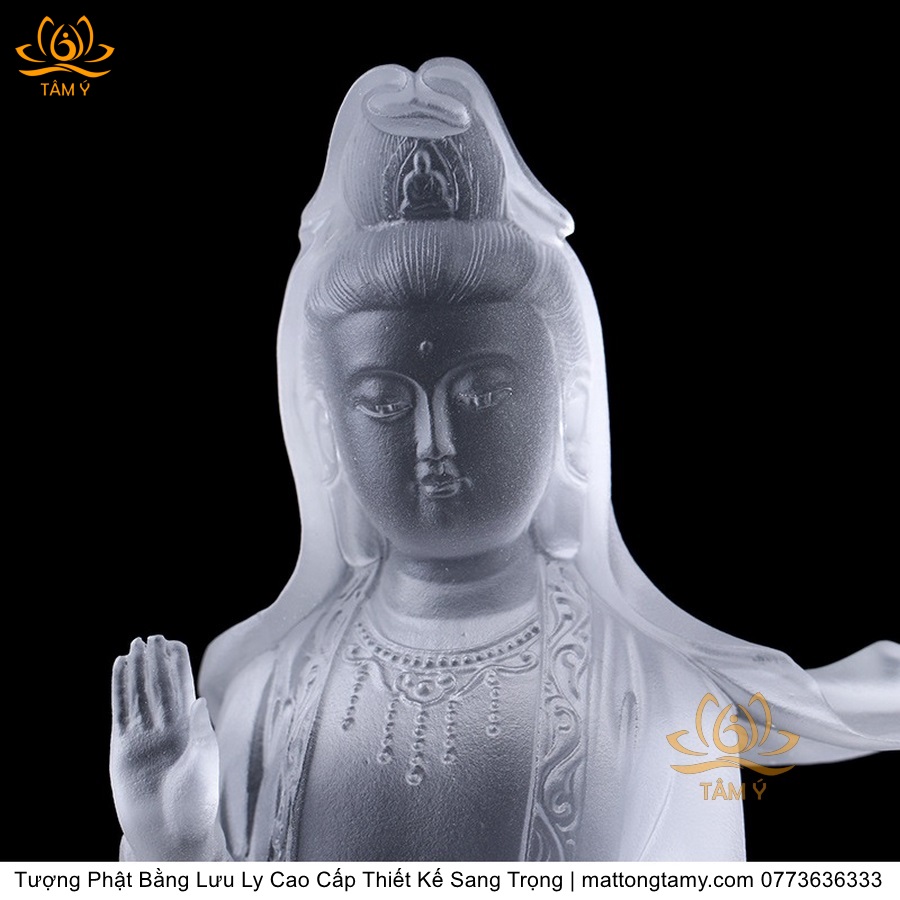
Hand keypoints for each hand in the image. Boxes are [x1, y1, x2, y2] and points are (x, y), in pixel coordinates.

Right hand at [111, 636, 224, 859]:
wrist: (171, 836)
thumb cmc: (196, 802)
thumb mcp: (204, 761)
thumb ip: (199, 729)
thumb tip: (198, 697)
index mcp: (190, 728)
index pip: (183, 688)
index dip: (178, 666)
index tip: (174, 642)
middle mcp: (167, 729)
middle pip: (159, 687)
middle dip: (155, 662)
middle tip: (151, 637)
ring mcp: (143, 737)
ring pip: (139, 695)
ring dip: (136, 671)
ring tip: (134, 646)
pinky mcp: (122, 749)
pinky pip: (120, 712)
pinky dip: (118, 690)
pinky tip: (118, 669)